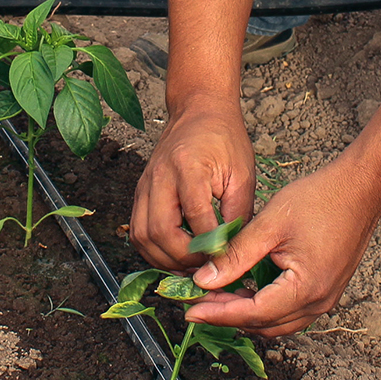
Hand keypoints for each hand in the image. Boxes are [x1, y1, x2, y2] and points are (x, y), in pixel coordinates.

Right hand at [129, 95, 255, 271]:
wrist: (199, 111)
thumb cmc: (224, 139)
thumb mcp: (242, 173)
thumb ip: (238, 213)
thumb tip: (233, 251)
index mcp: (187, 166)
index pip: (195, 215)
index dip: (210, 243)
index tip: (227, 258)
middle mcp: (159, 176)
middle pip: (159, 230)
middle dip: (183, 258)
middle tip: (207, 267)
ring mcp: (145, 185)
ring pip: (142, 236)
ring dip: (165, 259)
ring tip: (192, 267)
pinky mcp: (140, 193)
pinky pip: (138, 230)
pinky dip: (154, 250)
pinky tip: (176, 256)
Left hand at [181, 159, 380, 338]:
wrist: (361, 188)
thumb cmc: (320, 199)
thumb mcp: (270, 224)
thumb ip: (236, 256)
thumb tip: (204, 280)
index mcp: (305, 289)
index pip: (252, 313)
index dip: (218, 313)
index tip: (191, 309)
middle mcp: (318, 302)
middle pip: (264, 324)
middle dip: (228, 315)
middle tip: (197, 301)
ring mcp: (325, 298)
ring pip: (277, 322)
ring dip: (246, 313)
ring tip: (217, 295)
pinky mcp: (326, 289)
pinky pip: (290, 310)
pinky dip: (265, 306)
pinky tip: (245, 288)